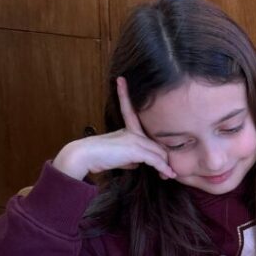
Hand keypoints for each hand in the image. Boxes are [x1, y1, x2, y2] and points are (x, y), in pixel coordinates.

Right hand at [52, 77, 176, 180]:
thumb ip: (130, 158)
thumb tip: (137, 164)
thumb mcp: (118, 156)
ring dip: (165, 166)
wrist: (85, 156)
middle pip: (157, 143)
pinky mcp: (135, 149)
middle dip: (165, 158)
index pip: (129, 109)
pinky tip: (170, 174)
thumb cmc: (99, 157)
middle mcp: (132, 131)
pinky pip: (155, 160)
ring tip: (170, 175)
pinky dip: (164, 168)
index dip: (124, 94)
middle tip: (169, 171)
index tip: (120, 79)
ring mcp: (135, 138)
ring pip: (159, 152)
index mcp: (127, 128)